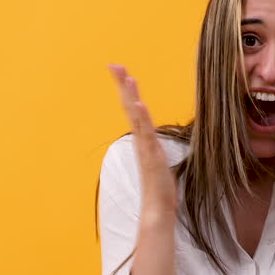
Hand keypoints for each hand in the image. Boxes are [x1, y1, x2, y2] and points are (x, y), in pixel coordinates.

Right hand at [108, 64, 176, 224]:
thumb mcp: (160, 161)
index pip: (134, 108)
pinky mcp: (151, 156)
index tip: (122, 71)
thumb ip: (156, 149)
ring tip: (128, 77)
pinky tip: (139, 104)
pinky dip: (142, 118)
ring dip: (131, 96)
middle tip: (114, 65)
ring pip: (137, 117)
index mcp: (144, 139)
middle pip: (129, 106)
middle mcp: (141, 140)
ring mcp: (145, 148)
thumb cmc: (160, 188)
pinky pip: (145, 134)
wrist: (158, 210)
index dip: (127, 90)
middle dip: (122, 85)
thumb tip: (157, 143)